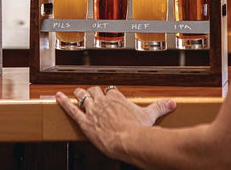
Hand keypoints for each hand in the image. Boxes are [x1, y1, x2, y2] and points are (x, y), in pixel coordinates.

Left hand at [55, 86, 175, 159]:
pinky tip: (58, 96)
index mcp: (118, 98)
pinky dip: (64, 102)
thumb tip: (172, 103)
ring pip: (84, 97)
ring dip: (80, 94)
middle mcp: (104, 101)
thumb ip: (160, 107)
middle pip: (96, 91)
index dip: (109, 94)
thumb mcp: (149, 116)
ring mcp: (93, 110)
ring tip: (77, 92)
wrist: (128, 140)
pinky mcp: (85, 121)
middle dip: (94, 92)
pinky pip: (72, 109)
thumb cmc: (138, 129)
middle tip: (92, 93)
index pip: (111, 91)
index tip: (109, 95)